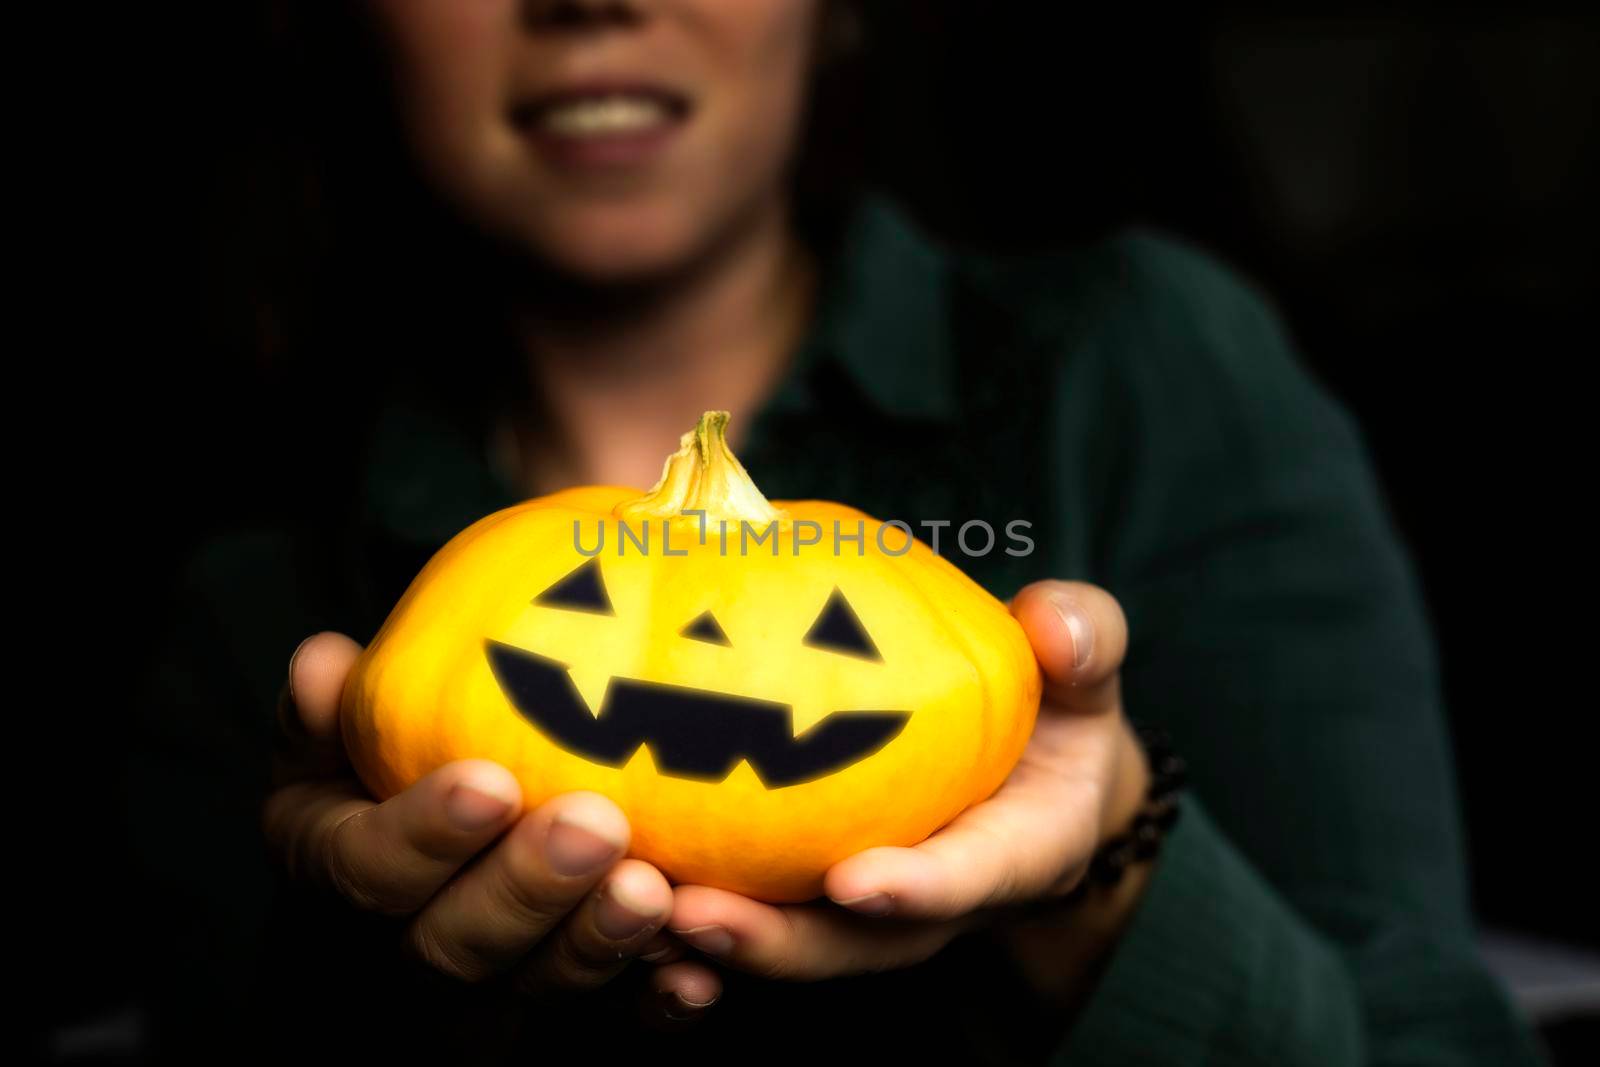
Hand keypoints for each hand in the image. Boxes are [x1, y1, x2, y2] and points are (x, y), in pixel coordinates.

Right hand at [261, 632, 720, 1025]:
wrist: (436, 849)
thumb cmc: (387, 767)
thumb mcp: (343, 733)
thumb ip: (336, 705)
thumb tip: (325, 661)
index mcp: (337, 864)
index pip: (366, 868)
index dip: (425, 833)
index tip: (490, 783)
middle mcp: (405, 938)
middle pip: (456, 942)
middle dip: (529, 887)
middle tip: (596, 827)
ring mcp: (488, 980)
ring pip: (538, 982)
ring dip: (598, 940)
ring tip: (653, 889)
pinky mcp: (560, 996)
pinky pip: (611, 1018)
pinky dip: (655, 1000)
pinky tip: (695, 978)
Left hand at [663, 580, 1152, 1001]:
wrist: (1031, 776)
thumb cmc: (1053, 716)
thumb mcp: (1085, 674)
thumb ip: (1085, 644)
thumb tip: (1056, 622)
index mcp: (1012, 853)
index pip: (968, 878)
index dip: (918, 888)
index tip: (855, 879)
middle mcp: (931, 902)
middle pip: (851, 943)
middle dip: (774, 941)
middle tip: (693, 913)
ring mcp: (865, 908)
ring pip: (785, 945)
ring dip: (707, 941)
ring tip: (628, 908)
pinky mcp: (810, 893)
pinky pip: (750, 921)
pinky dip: (685, 927)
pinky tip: (609, 897)